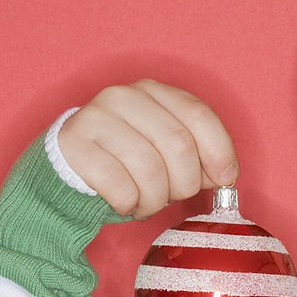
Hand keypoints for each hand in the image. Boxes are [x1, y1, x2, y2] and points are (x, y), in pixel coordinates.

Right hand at [57, 79, 238, 218]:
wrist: (70, 169)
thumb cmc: (126, 163)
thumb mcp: (166, 153)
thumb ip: (198, 157)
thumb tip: (225, 175)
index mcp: (154, 91)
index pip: (199, 115)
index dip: (219, 152)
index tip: (225, 179)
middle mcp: (125, 96)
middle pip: (179, 145)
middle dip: (184, 184)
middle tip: (172, 197)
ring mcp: (97, 116)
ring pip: (150, 170)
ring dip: (155, 200)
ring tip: (146, 203)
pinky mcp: (75, 144)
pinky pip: (120, 187)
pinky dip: (129, 205)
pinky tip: (124, 202)